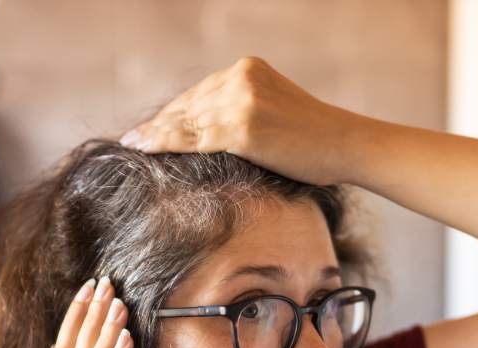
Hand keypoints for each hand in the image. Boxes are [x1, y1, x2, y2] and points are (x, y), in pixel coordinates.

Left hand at [118, 56, 359, 186]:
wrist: (345, 145)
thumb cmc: (314, 140)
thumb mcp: (275, 111)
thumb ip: (242, 111)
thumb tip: (207, 133)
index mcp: (248, 69)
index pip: (200, 93)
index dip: (172, 112)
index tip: (149, 126)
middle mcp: (241, 78)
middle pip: (188, 104)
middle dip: (159, 124)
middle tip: (132, 138)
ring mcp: (242, 101)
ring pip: (186, 121)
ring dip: (155, 135)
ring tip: (132, 145)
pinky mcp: (242, 128)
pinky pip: (193, 138)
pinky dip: (165, 144)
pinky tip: (144, 149)